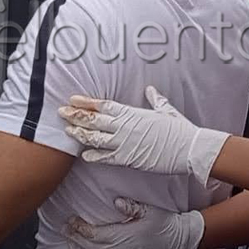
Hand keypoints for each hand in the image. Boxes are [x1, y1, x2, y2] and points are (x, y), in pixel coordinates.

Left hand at [58, 85, 229, 184]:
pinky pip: (106, 157)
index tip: (72, 99)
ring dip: (80, 134)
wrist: (188, 147)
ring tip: (67, 131)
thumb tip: (150, 90)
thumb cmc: (178, 128)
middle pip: (94, 119)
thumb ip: (155, 99)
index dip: (86, 102)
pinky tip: (83, 155)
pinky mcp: (128, 158)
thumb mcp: (166, 110)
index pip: (103, 105)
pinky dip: (94, 156)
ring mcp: (125, 142)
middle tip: (60, 112)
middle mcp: (125, 126)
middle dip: (75, 115)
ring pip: (95, 137)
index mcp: (132, 113)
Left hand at [65, 198, 203, 248]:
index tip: (71, 220)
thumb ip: (132, 206)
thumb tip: (116, 202)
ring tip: (69, 240)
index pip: (94, 234)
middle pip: (90, 247)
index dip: (80, 228)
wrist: (178, 240)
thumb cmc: (164, 224)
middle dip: (75, 237)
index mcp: (123, 236)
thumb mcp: (149, 210)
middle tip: (64, 228)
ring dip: (79, 248)